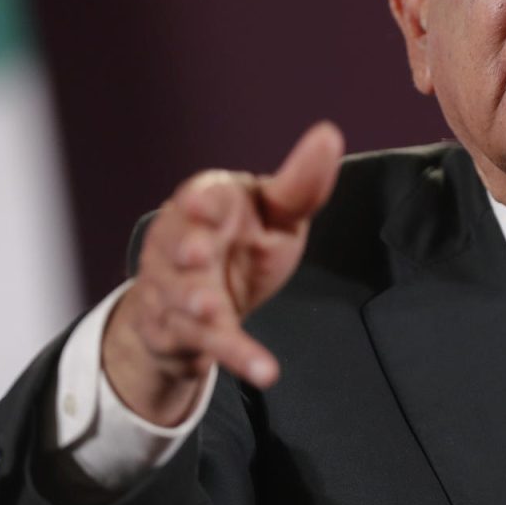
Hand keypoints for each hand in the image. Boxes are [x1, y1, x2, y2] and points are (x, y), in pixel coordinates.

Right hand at [102, 121, 344, 424]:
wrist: (199, 301)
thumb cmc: (242, 241)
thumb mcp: (275, 211)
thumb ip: (300, 182)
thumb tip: (330, 133)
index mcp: (206, 203)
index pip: (202, 197)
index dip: (202, 201)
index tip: (204, 203)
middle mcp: (180, 243)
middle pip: (179, 245)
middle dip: (186, 248)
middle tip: (196, 252)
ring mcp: (175, 290)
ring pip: (184, 299)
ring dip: (195, 304)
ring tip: (209, 309)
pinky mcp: (184, 332)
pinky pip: (211, 345)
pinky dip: (238, 357)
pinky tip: (265, 371)